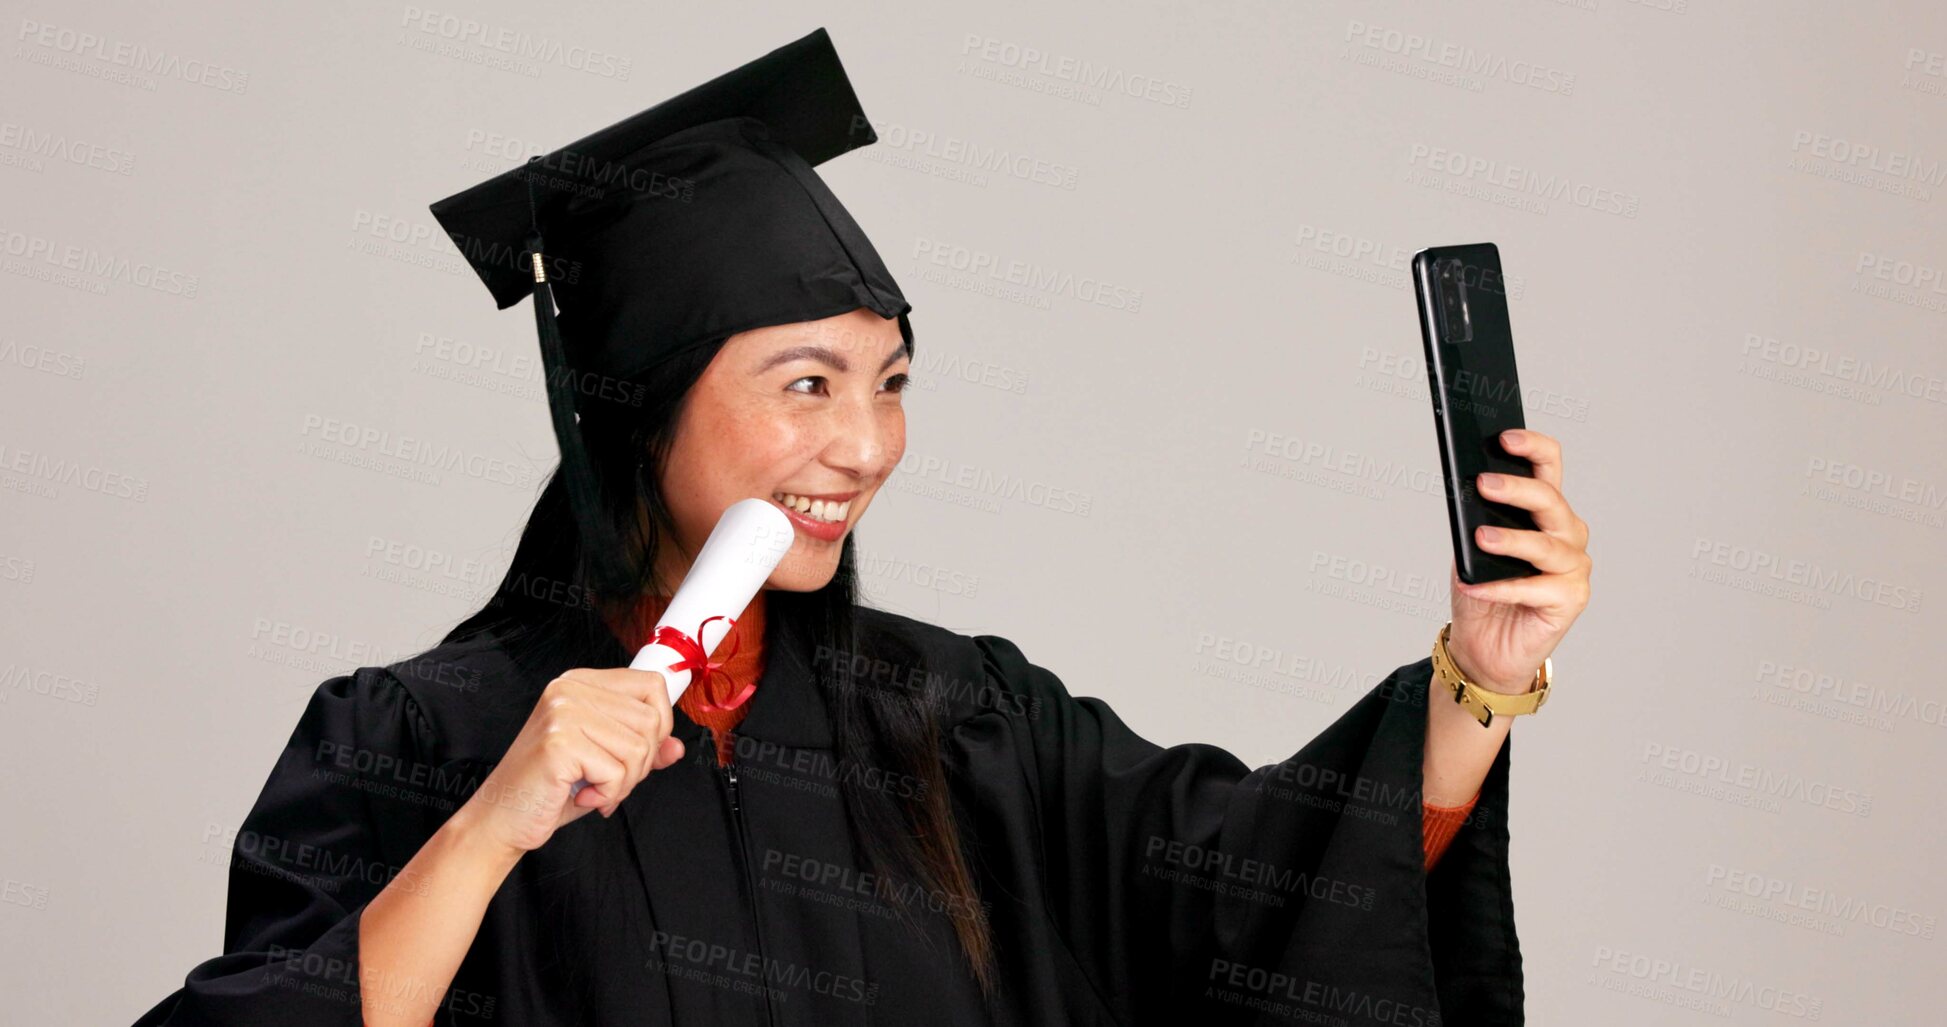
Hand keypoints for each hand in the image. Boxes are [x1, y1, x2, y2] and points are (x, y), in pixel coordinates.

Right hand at [456, 668, 686, 855]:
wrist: (502, 818)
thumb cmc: (550, 789)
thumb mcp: (604, 762)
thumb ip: (642, 749)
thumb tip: (676, 746)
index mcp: (581, 684)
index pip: (652, 685)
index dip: (659, 725)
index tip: (637, 751)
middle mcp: (570, 690)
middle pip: (650, 721)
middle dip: (640, 764)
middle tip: (608, 780)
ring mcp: (563, 713)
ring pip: (638, 748)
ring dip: (624, 783)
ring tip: (594, 788)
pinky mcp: (559, 742)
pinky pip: (617, 772)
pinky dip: (608, 794)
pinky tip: (583, 796)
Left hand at [1446, 429, 1592, 693]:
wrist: (1484, 646)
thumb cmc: (1481, 589)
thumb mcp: (1469, 546)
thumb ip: (1476, 518)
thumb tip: (1468, 490)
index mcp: (1545, 511)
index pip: (1549, 466)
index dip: (1532, 447)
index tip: (1504, 437)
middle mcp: (1566, 534)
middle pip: (1551, 501)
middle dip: (1517, 489)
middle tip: (1484, 484)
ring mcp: (1574, 567)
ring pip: (1546, 545)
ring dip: (1512, 539)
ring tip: (1480, 537)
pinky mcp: (1572, 599)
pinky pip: (1537, 588)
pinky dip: (1503, 587)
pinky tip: (1476, 586)